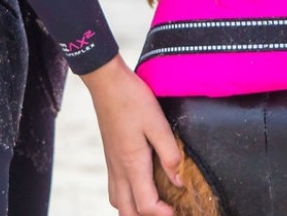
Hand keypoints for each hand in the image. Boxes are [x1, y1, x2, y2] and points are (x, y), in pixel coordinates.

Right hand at [81, 54, 182, 214]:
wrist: (107, 83)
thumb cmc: (132, 99)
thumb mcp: (157, 123)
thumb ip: (170, 154)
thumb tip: (179, 181)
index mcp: (132, 164)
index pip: (145, 205)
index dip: (163, 215)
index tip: (179, 210)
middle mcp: (118, 170)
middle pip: (128, 212)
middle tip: (168, 211)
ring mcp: (111, 164)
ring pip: (118, 202)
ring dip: (134, 210)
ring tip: (154, 204)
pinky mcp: (109, 156)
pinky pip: (114, 188)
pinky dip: (126, 197)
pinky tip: (139, 185)